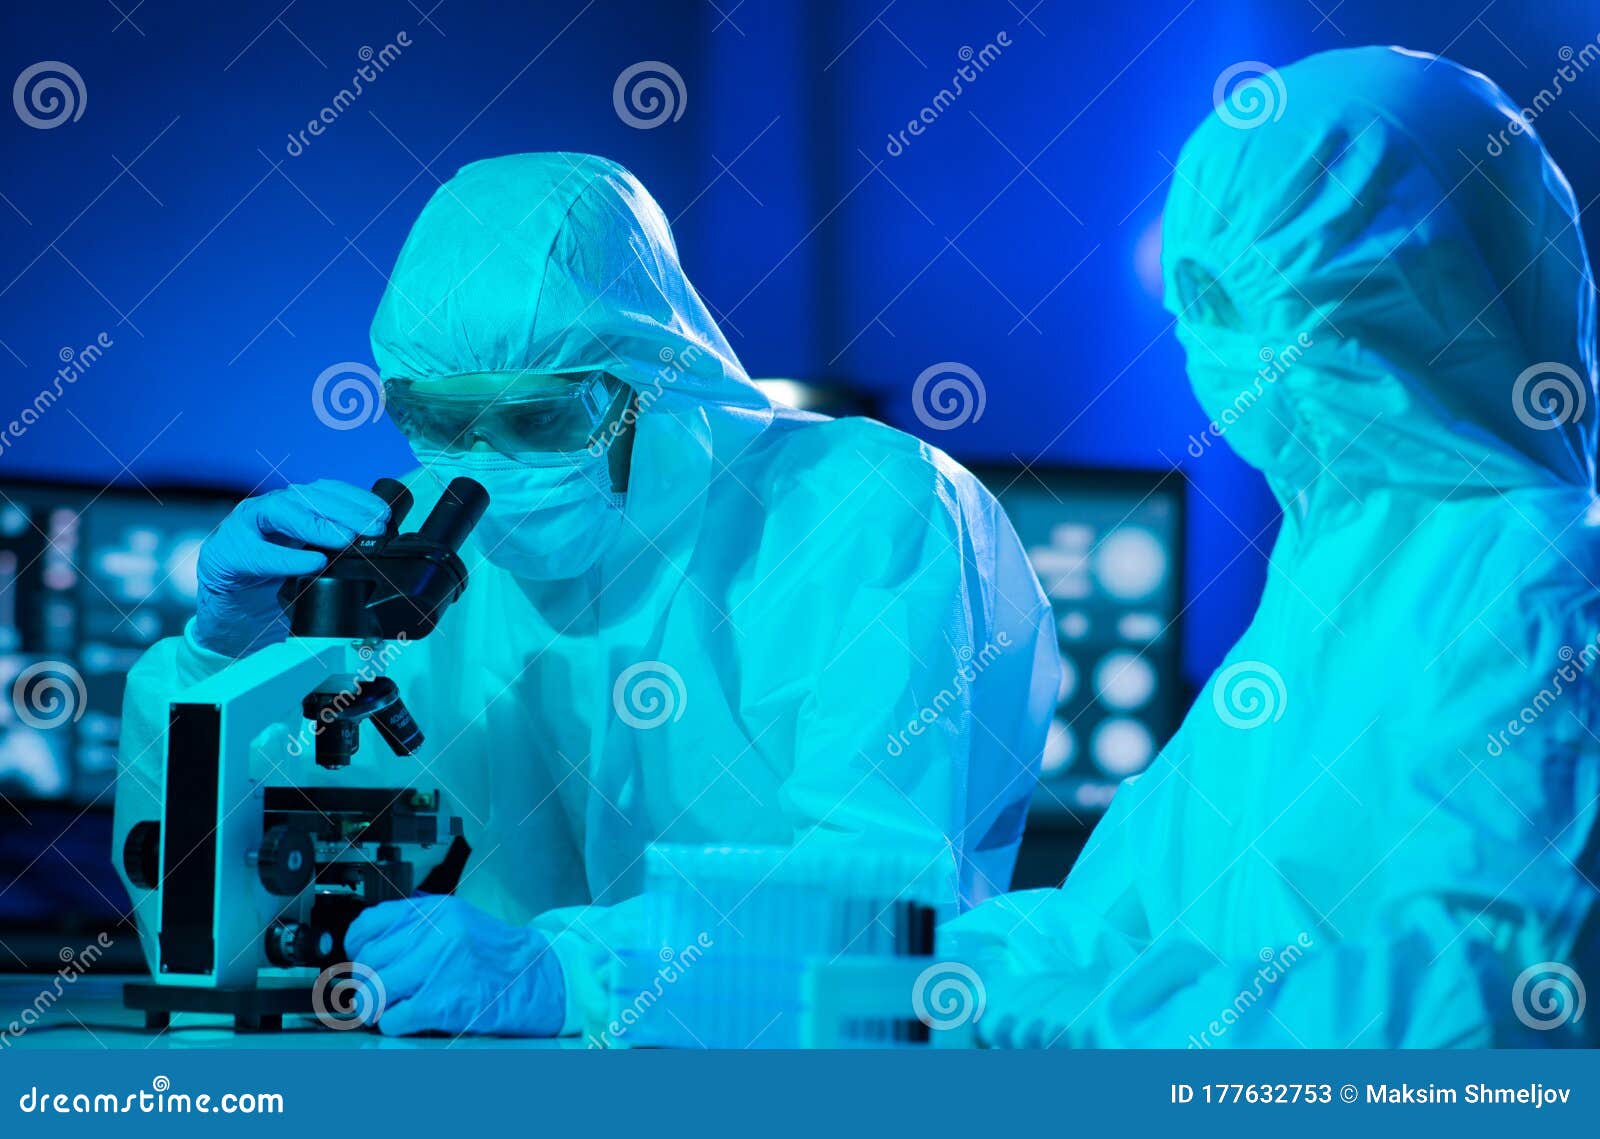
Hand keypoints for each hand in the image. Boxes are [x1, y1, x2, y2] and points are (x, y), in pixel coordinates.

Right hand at [193, 480, 389, 656]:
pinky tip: (312, 563)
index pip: (326, 491)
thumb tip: (374, 548)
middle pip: (308, 496)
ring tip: (346, 540)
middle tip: (374, 527)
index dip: (356, 499)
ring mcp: (244, 526)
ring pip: (281, 510)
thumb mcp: (306, 560)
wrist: (227, 608)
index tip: (383, 514)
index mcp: (290, 507)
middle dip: (345, 510)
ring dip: (318, 525)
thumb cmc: (270, 581)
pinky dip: (288, 558)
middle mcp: (268, 509)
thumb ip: (330, 549)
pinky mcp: (226, 553)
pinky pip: (258, 552)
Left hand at [344, 895, 565, 1036]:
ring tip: (395, 1006)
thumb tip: (369, 949)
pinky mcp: (443, 1002)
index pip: (367, 925)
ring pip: (373, 990)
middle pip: (368, 962)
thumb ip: (416, 929)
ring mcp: (438, 966)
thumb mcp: (457, 923)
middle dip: (370, 982)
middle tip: (382, 991)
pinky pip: (393, 1018)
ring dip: (378, 1005)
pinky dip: (396, 1023)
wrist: (542, 978)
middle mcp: (434, 932)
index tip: (364, 960)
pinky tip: (413, 1017)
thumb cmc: (500, 956)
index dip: (358, 948)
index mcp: (435, 910)